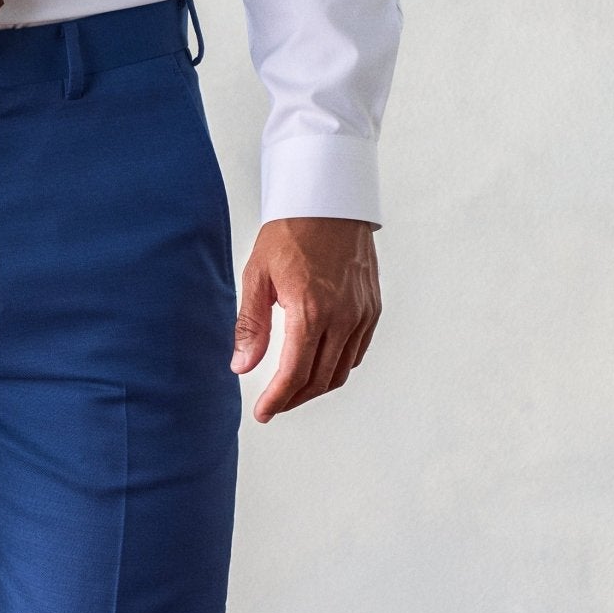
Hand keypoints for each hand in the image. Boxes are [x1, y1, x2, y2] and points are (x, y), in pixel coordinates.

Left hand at [231, 218, 380, 421]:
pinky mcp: (372, 308)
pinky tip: (318, 366)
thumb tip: (241, 365)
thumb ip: (250, 325)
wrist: (330, 199)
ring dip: (315, 387)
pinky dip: (337, 368)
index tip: (263, 413)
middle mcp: (342, 317)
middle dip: (294, 399)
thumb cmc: (291, 231)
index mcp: (310, 311)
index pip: (295, 374)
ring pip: (341, 371)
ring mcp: (361, 314)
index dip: (277, 400)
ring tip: (293, 390)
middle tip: (274, 405)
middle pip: (319, 380)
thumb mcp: (258, 275)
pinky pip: (356, 352)